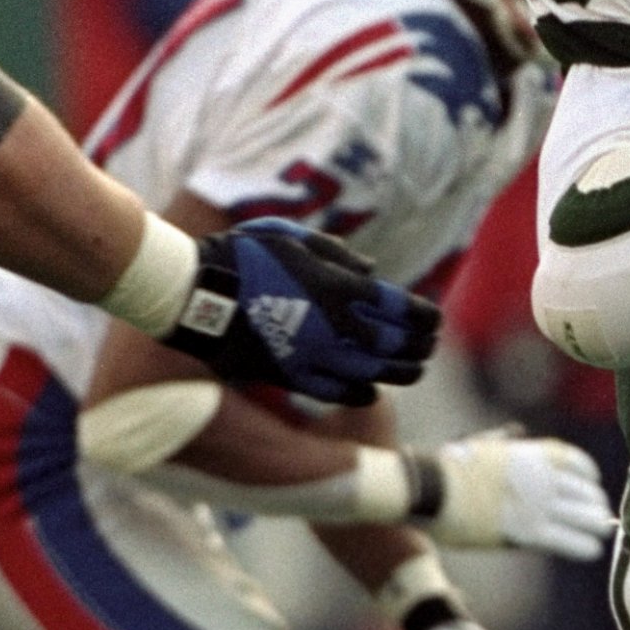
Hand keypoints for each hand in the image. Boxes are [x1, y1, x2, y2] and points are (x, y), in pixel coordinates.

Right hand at [170, 221, 440, 406]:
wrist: (196, 292)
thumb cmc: (242, 255)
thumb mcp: (291, 237)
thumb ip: (336, 253)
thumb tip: (372, 270)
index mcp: (337, 286)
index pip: (400, 307)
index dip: (424, 316)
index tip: (434, 319)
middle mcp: (332, 324)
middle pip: (394, 343)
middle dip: (419, 346)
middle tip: (429, 347)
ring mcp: (312, 353)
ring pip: (372, 372)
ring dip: (399, 373)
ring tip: (414, 371)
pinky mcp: (290, 375)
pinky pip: (336, 391)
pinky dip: (360, 392)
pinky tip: (372, 391)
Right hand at [426, 432, 614, 554]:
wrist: (429, 488)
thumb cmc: (445, 468)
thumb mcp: (480, 444)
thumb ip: (504, 442)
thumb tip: (515, 432)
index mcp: (529, 454)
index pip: (574, 461)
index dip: (588, 473)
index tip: (594, 482)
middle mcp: (539, 478)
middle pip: (584, 490)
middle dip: (595, 503)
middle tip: (600, 514)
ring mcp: (535, 505)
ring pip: (583, 516)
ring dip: (596, 524)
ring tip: (602, 532)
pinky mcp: (526, 532)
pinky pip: (566, 541)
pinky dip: (583, 546)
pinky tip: (593, 550)